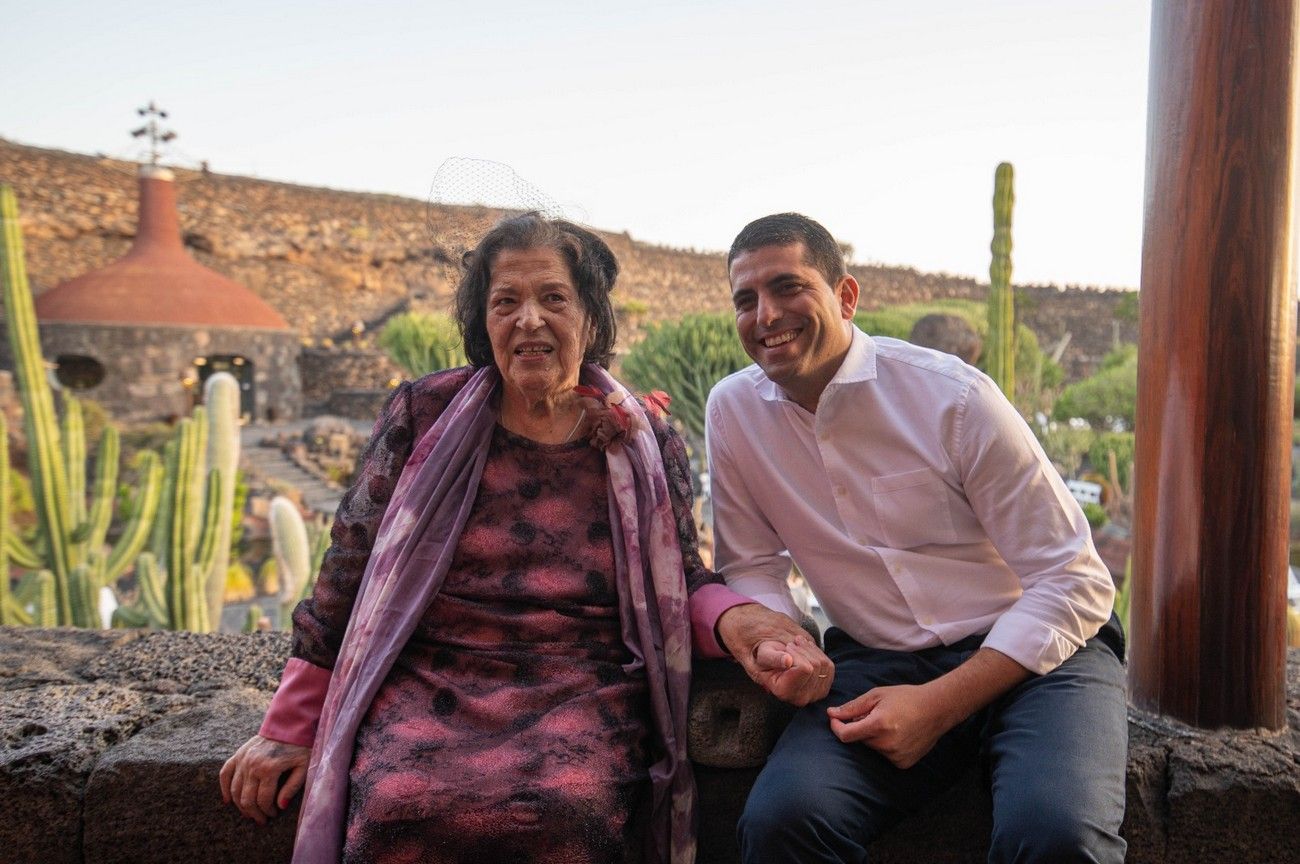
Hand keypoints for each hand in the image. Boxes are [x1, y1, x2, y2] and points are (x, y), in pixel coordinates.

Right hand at [219, 734, 310, 823]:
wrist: (289, 725)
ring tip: (250, 813)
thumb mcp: (303, 767)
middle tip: (262, 819)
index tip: (274, 815)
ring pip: (235, 790)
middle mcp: (252, 765)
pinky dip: (224, 788)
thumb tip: (281, 806)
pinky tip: (228, 801)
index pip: (263, 800)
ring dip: (241, 806)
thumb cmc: (299, 747)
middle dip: (254, 813)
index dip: (268, 811)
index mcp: (269, 769)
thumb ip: (293, 787)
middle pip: (247, 799)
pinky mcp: (238, 754)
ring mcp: (243, 759)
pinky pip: (225, 774)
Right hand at [716, 603, 833, 705]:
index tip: (786, 648)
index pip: (805, 668)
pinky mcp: (823, 688)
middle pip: (816, 666)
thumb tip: (787, 661)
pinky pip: (829, 667)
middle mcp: (800, 698)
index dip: (796, 653)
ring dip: (810, 651)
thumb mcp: (764, 654)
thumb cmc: (765, 656)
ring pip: (824, 665)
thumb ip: (773, 658)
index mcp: (783, 692)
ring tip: (797, 648)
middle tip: (791, 646)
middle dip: (803, 651)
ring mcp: (813, 695)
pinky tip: (805, 653)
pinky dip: (818, 655)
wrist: (773, 658)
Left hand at [826, 683, 951, 768]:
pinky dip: (885, 746)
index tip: (835, 719)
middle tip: (874, 715)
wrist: (936, 709)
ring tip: (890, 723)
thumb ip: (852, 707)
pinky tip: (898, 734)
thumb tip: (831, 714)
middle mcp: (887, 744)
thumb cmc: (906, 698)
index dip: (837, 727)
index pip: (846, 735)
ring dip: (873, 737)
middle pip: (860, 740)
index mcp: (878, 725)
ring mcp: (896, 756)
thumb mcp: (877, 695)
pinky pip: (885, 755)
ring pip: (872, 748)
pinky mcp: (903, 763)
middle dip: (860, 728)